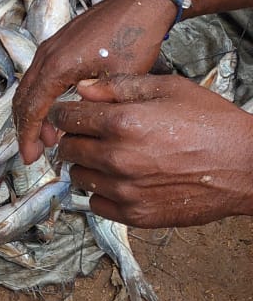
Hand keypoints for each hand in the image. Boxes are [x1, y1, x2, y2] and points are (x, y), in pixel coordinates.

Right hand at [13, 0, 176, 164]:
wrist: (143, 2)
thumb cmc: (135, 37)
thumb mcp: (118, 79)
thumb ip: (93, 104)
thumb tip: (71, 125)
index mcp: (58, 66)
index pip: (31, 109)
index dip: (28, 136)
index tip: (30, 157)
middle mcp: (47, 55)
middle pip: (22, 100)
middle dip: (25, 129)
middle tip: (34, 153)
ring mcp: (50, 47)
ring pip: (28, 88)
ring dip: (33, 114)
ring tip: (48, 136)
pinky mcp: (58, 43)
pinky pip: (38, 76)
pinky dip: (40, 98)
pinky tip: (57, 110)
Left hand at [50, 73, 252, 227]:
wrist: (246, 166)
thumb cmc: (212, 123)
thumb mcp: (169, 89)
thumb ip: (120, 87)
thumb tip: (82, 89)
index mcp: (122, 123)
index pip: (67, 118)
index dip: (65, 113)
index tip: (69, 114)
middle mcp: (117, 158)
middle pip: (68, 148)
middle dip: (74, 138)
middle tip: (91, 135)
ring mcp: (125, 190)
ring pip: (78, 177)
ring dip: (87, 166)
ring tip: (110, 157)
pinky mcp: (135, 214)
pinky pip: (97, 204)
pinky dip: (103, 192)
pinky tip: (122, 179)